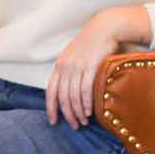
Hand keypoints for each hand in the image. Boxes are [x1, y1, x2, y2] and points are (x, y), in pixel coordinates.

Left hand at [45, 7, 152, 128]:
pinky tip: (88, 112)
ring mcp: (78, 67)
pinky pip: (86, 89)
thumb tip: (69, 93)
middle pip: (63, 97)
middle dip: (67, 114)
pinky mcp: (91, 66)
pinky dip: (86, 103)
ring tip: (83, 121)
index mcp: (59, 66)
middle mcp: (65, 67)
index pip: (51, 91)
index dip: (50, 108)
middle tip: (74, 125)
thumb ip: (69, 73)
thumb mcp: (73, 57)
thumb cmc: (90, 45)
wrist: (104, 28)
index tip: (53, 121)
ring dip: (78, 111)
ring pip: (74, 96)